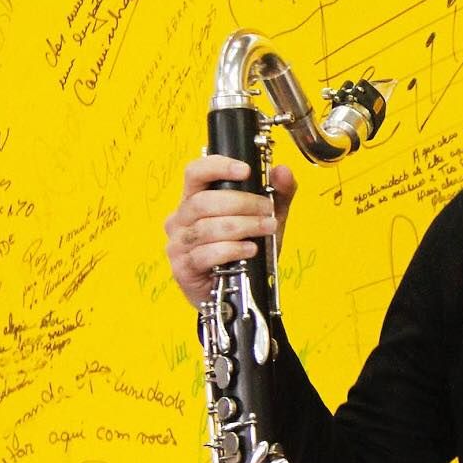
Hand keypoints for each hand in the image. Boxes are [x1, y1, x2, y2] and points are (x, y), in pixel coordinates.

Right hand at [164, 156, 297, 305]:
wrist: (237, 295)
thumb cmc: (244, 253)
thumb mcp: (265, 221)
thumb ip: (278, 196)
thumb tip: (283, 171)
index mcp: (194, 200)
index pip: (195, 172)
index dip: (218, 166)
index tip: (246, 171)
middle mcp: (180, 219)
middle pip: (204, 201)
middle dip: (242, 203)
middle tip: (266, 210)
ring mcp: (178, 244)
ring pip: (206, 227)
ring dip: (242, 226)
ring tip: (266, 229)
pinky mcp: (183, 268)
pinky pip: (206, 254)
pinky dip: (232, 249)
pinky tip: (250, 249)